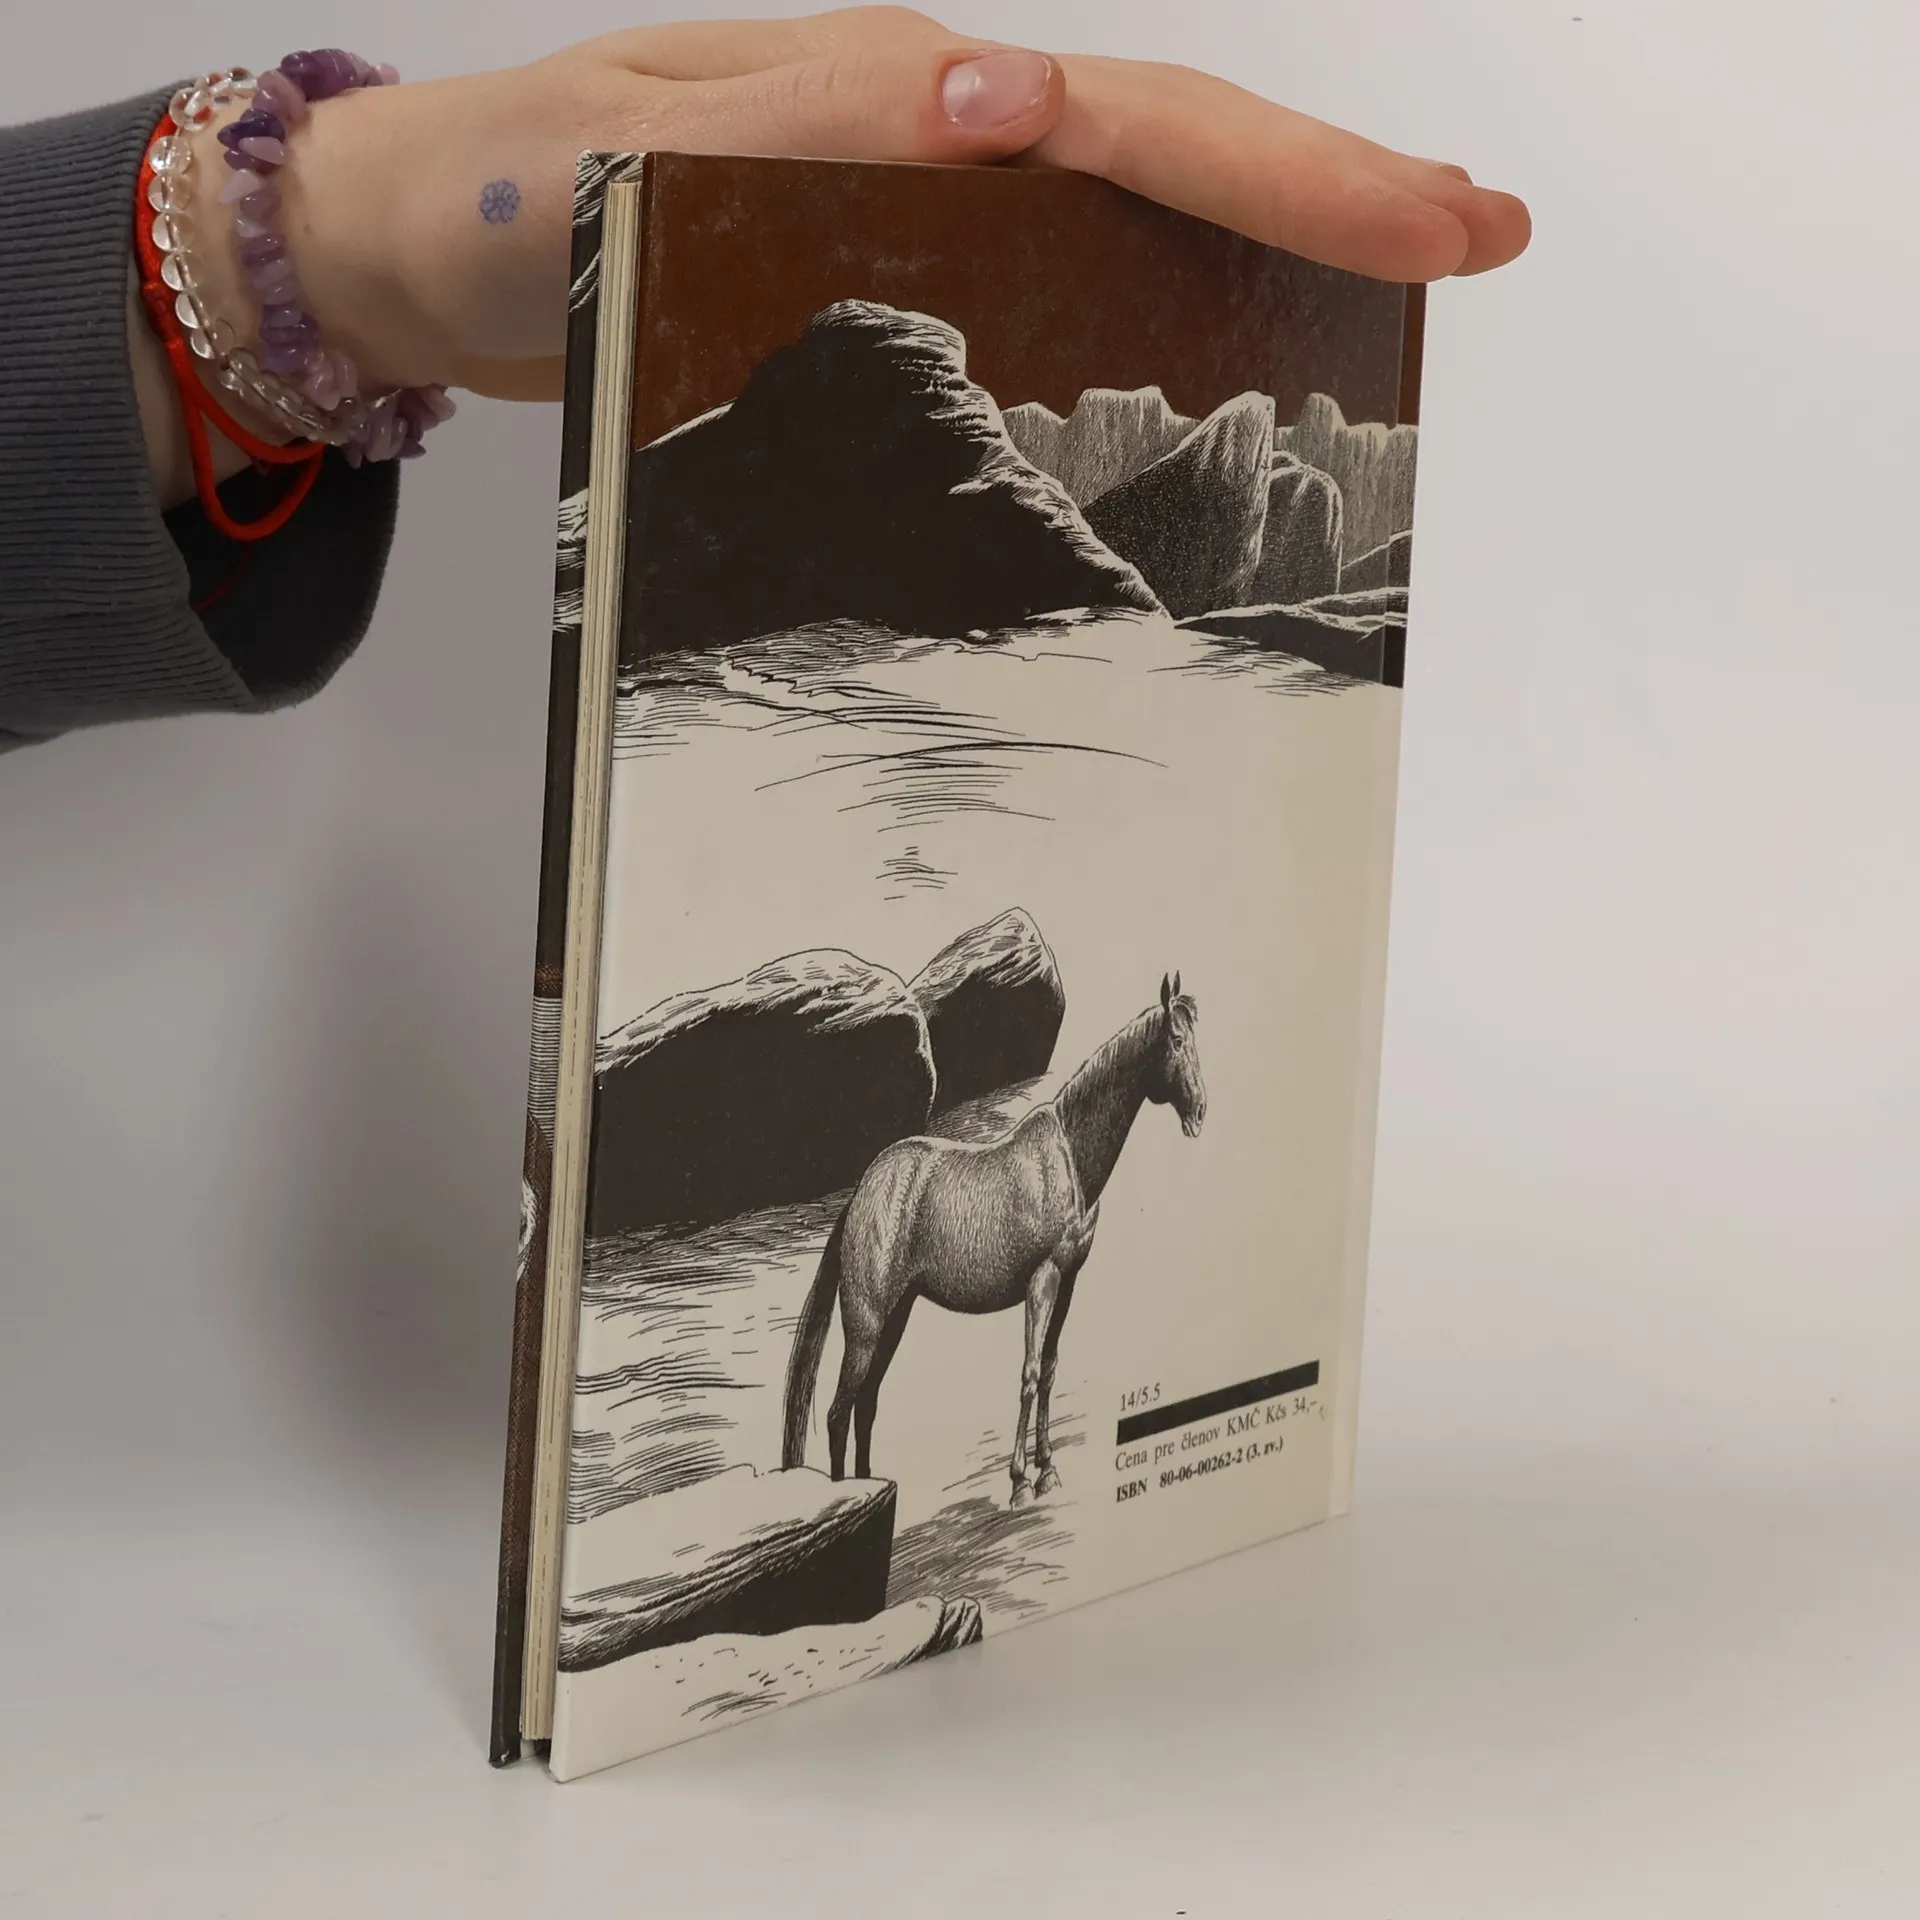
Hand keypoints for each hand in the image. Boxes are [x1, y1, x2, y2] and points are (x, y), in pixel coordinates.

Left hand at [270, 8, 1528, 403]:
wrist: (423, 242)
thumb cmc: (508, 196)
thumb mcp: (633, 150)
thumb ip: (812, 122)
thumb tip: (1005, 101)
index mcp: (888, 92)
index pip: (1123, 119)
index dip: (1284, 172)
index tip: (1428, 220)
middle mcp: (924, 130)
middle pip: (1162, 142)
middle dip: (1329, 187)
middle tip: (1480, 234)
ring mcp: (914, 193)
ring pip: (1126, 200)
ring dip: (1269, 227)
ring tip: (1403, 259)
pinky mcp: (889, 262)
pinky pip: (1049, 269)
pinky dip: (1156, 288)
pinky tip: (1225, 321)